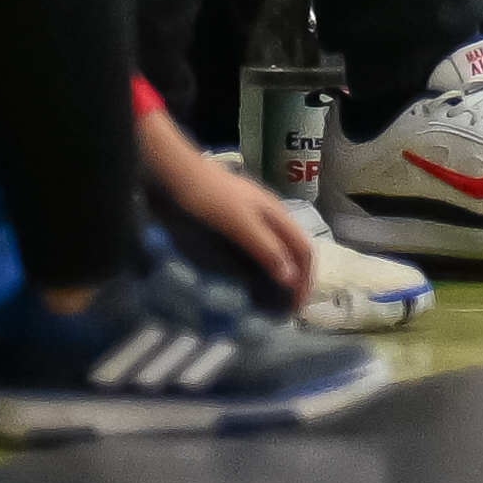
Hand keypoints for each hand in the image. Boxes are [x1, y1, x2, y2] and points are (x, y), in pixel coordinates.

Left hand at [134, 109, 312, 307]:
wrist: (177, 173)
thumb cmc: (208, 197)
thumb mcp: (239, 223)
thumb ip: (265, 248)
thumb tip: (291, 278)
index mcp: (278, 215)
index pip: (304, 251)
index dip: (305, 279)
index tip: (295, 308)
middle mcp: (271, 216)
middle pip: (294, 250)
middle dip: (295, 279)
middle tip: (283, 308)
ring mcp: (253, 217)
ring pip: (277, 249)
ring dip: (279, 274)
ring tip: (269, 297)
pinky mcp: (235, 221)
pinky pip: (258, 248)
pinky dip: (260, 267)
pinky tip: (247, 276)